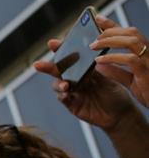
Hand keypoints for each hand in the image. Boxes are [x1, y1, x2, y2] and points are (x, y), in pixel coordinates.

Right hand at [33, 14, 144, 132]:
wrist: (120, 114)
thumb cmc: (116, 94)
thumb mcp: (107, 78)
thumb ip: (94, 69)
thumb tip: (87, 54)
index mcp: (84, 69)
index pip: (70, 58)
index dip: (60, 50)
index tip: (53, 43)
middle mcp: (76, 79)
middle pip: (59, 71)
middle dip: (48, 67)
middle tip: (38, 64)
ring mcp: (72, 92)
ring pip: (58, 85)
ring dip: (58, 84)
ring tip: (64, 85)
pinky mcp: (72, 104)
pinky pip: (63, 99)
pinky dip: (62, 95)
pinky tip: (65, 93)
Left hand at [92, 16, 148, 109]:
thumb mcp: (131, 80)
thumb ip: (116, 71)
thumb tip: (99, 64)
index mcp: (145, 53)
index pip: (129, 33)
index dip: (113, 24)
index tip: (97, 18)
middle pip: (131, 32)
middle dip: (111, 30)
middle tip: (93, 38)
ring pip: (132, 41)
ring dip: (110, 41)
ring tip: (94, 46)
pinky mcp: (147, 71)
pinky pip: (130, 59)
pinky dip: (113, 57)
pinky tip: (100, 60)